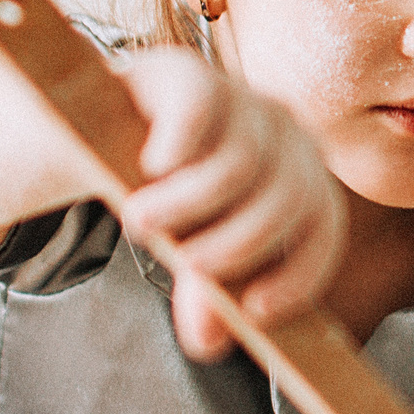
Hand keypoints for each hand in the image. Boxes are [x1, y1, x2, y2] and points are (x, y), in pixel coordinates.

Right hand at [107, 48, 346, 361]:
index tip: (254, 311)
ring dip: (187, 206)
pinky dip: (176, 150)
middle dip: (235, 246)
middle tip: (182, 264)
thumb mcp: (186, 247)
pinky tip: (150, 168)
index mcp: (298, 174)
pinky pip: (200, 111)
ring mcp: (238, 97)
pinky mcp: (188, 72)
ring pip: (240, 164)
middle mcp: (282, 131)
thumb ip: (204, 291)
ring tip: (141, 223)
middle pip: (288, 197)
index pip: (324, 225)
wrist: (89, 130)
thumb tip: (208, 342)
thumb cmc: (158, 193)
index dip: (299, 272)